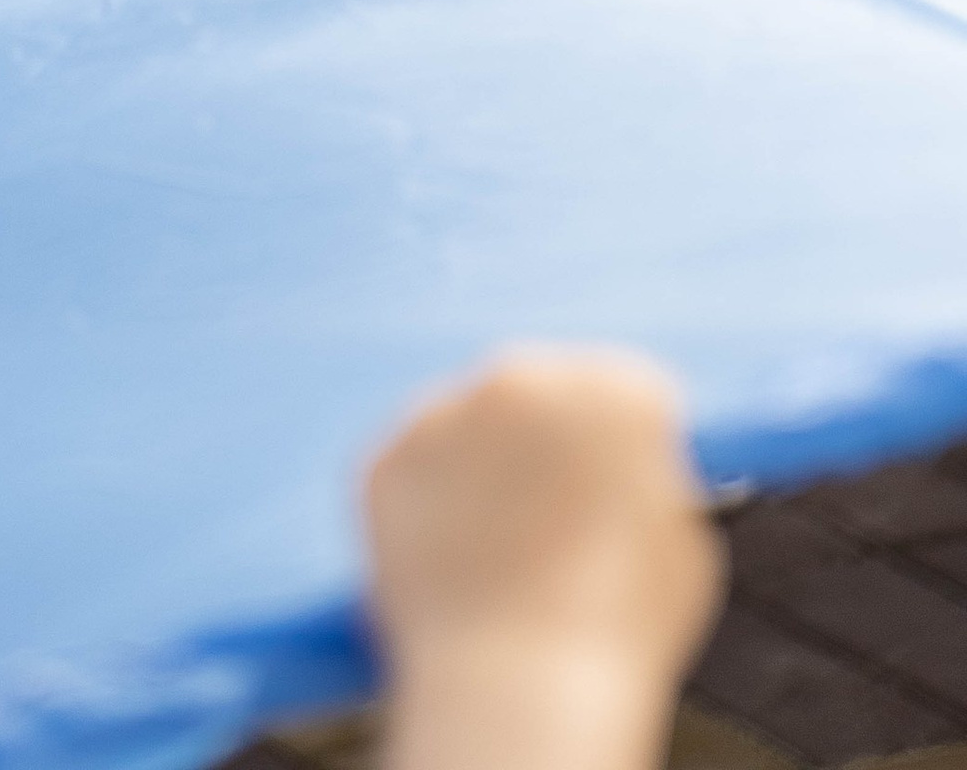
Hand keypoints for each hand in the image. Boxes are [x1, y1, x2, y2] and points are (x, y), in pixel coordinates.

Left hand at [369, 353, 721, 769]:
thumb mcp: (683, 549)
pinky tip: (459, 565)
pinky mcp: (384, 458)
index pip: (628, 393)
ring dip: (485, 468)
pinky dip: (431, 508)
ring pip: (470, 428)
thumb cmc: (616, 634)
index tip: (617, 491)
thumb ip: (653, 487)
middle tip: (555, 524)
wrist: (516, 691)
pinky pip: (415, 472)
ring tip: (505, 557)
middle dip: (548, 444)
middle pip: (541, 393)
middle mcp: (522, 376)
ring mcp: (442, 411)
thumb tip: (626, 479)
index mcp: (615, 389)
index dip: (625, 450)